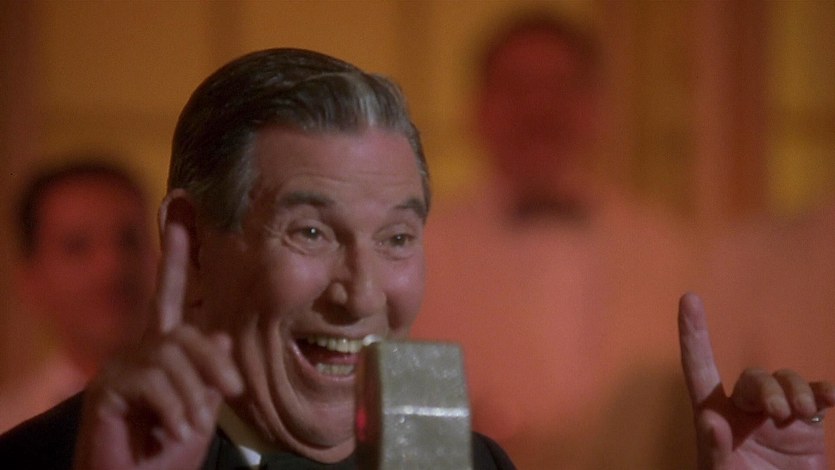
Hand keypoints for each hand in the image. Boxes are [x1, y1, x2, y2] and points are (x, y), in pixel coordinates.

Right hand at [73, 222, 243, 469]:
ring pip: (174, 356)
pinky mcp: (108, 385)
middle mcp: (142, 347)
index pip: (174, 290)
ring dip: (194, 394)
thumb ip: (212, 370)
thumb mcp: (204, 403)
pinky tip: (173, 428)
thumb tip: (225, 340)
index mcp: (168, 347)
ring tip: (191, 424)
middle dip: (212, 362)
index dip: (178, 249)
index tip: (180, 202)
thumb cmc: (172, 445)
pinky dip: (174, 406)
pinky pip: (155, 380)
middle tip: (231, 391)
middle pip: (186, 330)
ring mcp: (122, 365)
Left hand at [679, 292, 834, 469]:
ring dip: (795, 390)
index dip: (693, 334)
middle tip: (781, 414)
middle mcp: (743, 410)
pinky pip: (817, 396)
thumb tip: (709, 420)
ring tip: (802, 415)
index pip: (698, 367)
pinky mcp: (807, 426)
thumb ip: (715, 450)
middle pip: (753, 378)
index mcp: (714, 416)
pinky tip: (834, 399)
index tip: (688, 298)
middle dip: (768, 389)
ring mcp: (776, 416)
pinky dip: (825, 392)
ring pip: (785, 380)